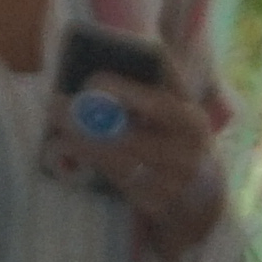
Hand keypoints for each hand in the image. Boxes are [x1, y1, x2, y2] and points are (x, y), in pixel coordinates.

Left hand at [48, 67, 234, 259]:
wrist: (205, 199)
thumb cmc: (182, 142)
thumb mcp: (182, 114)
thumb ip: (160, 87)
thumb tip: (121, 58)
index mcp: (193, 120)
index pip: (160, 103)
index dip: (125, 91)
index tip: (91, 80)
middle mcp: (187, 150)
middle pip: (133, 136)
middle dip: (92, 120)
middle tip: (57, 105)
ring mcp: (174, 181)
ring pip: (121, 162)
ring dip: (84, 145)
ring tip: (56, 130)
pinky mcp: (157, 204)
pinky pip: (119, 183)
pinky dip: (92, 166)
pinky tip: (68, 152)